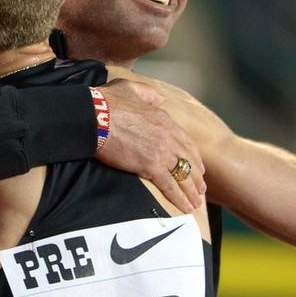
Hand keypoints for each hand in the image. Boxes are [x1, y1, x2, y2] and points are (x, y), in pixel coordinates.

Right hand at [95, 79, 205, 212]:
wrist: (94, 116)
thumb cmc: (107, 102)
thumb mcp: (131, 88)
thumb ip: (148, 93)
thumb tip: (159, 98)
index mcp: (164, 119)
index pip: (185, 142)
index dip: (193, 157)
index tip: (197, 168)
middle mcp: (168, 135)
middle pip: (189, 160)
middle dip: (196, 178)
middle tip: (200, 190)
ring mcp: (162, 151)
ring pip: (183, 175)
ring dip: (191, 192)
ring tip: (195, 204)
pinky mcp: (151, 166)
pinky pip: (170, 185)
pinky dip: (180, 198)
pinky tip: (185, 207)